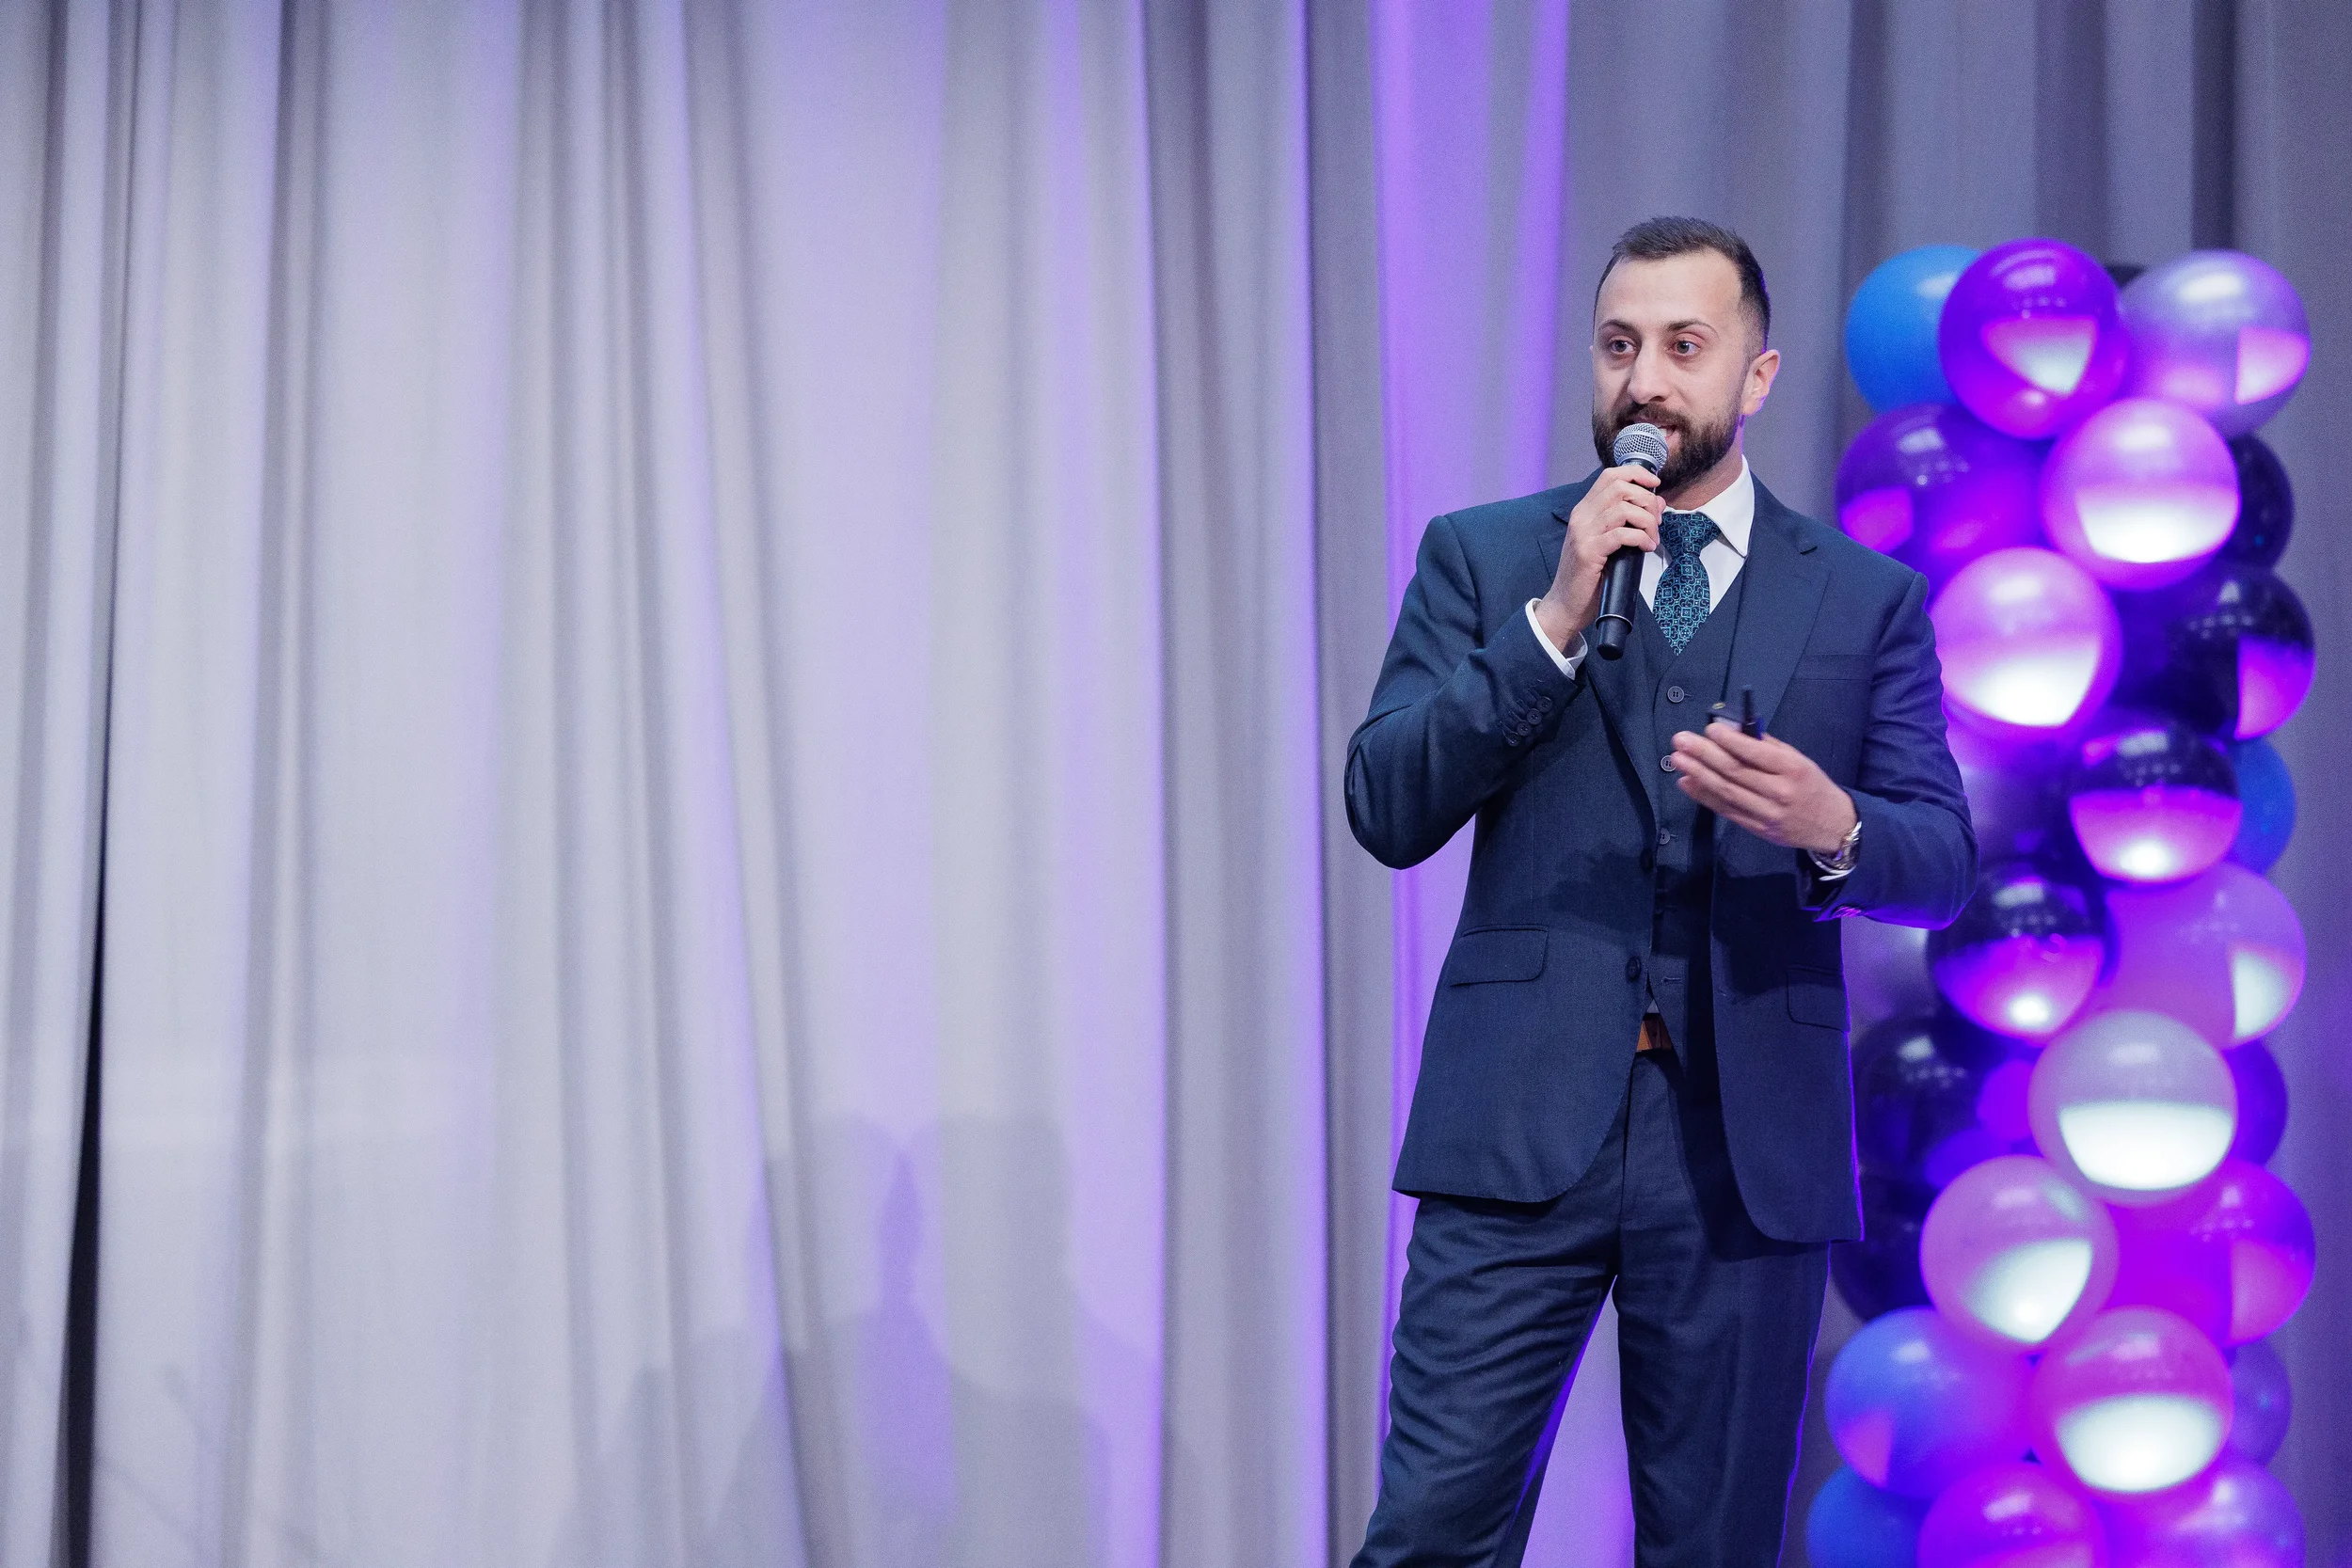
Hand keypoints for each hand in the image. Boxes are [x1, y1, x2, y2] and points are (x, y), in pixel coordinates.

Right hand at [1534, 464, 1662, 650]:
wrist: (1566, 604)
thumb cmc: (1588, 576)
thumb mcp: (1609, 542)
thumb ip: (1628, 521)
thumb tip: (1657, 503)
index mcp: (1585, 510)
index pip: (1610, 476)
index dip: (1636, 474)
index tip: (1655, 484)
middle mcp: (1581, 517)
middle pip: (1620, 488)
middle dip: (1646, 501)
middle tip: (1656, 522)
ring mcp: (1583, 534)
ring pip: (1624, 509)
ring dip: (1647, 522)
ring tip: (1652, 539)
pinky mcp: (1588, 552)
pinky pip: (1621, 534)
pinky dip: (1640, 538)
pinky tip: (1646, 548)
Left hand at [1669, 720, 1857, 854]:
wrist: (1832, 825)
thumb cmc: (1812, 785)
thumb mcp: (1798, 760)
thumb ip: (1766, 746)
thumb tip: (1732, 730)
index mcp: (1792, 769)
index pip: (1755, 753)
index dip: (1729, 741)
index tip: (1708, 729)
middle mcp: (1779, 792)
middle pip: (1735, 772)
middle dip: (1703, 755)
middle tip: (1680, 741)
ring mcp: (1766, 813)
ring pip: (1726, 792)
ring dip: (1698, 774)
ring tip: (1677, 759)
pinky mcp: (1756, 828)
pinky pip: (1725, 810)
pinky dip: (1703, 796)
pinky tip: (1687, 782)